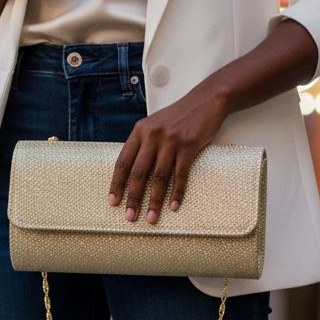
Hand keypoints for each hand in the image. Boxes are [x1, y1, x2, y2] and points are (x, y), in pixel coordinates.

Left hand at [107, 83, 230, 222]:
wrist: (206, 101)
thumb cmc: (179, 116)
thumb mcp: (154, 125)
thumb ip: (143, 145)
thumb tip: (132, 173)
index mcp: (140, 131)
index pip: (123, 162)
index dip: (117, 184)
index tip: (113, 202)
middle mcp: (152, 136)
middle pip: (138, 173)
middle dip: (133, 198)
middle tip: (130, 217)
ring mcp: (170, 141)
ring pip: (158, 177)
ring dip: (154, 201)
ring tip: (151, 218)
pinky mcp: (188, 146)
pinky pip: (180, 175)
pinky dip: (177, 193)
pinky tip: (173, 206)